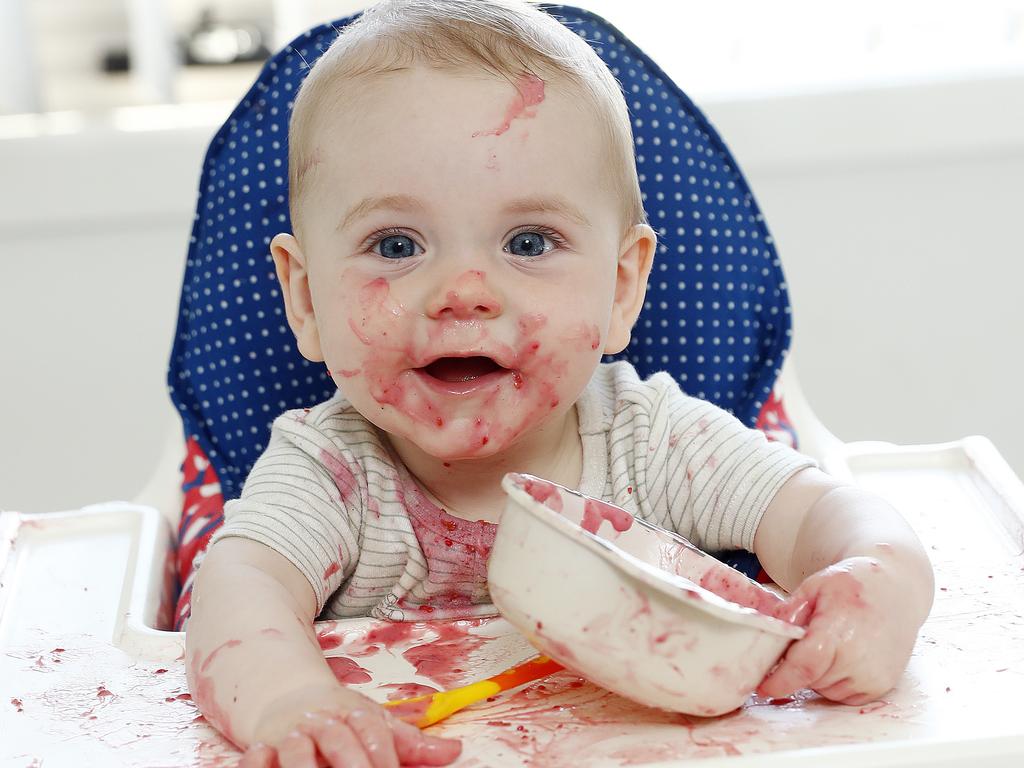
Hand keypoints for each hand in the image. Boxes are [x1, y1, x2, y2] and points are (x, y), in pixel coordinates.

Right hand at [239, 683, 461, 767]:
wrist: (289, 698)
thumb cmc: (340, 718)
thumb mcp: (376, 723)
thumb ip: (411, 744)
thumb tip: (455, 752)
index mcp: (353, 713)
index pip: (373, 732)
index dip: (385, 757)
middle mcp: (321, 722)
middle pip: (338, 742)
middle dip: (353, 767)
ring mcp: (289, 736)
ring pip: (296, 753)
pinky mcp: (262, 750)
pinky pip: (259, 762)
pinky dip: (262, 767)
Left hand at [757, 555, 926, 704]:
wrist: (896, 589)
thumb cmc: (854, 585)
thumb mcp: (814, 587)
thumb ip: (789, 613)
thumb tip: (766, 637)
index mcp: (837, 631)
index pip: (804, 667)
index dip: (780, 680)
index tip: (763, 687)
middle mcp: (858, 659)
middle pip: (810, 679)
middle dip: (798, 667)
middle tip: (807, 641)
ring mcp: (873, 676)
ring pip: (826, 690)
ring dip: (818, 675)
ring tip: (830, 644)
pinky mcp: (881, 686)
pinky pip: (845, 696)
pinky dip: (836, 682)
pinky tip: (844, 656)